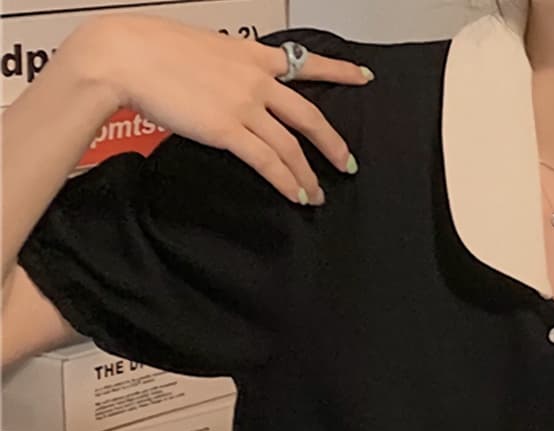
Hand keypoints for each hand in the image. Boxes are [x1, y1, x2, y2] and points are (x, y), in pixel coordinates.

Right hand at [59, 15, 371, 204]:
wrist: (126, 55)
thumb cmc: (151, 48)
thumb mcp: (202, 48)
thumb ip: (226, 69)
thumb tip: (229, 88)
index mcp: (251, 54)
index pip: (305, 62)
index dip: (339, 71)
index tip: (364, 77)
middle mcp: (256, 79)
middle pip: (308, 117)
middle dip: (333, 144)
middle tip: (347, 164)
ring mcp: (245, 105)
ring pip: (291, 146)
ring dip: (308, 174)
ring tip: (316, 195)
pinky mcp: (229, 129)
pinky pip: (269, 162)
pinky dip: (287, 181)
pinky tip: (297, 195)